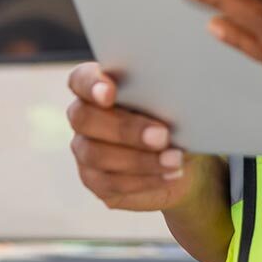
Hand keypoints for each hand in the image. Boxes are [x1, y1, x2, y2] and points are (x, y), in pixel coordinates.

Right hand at [65, 61, 220, 213]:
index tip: (110, 92)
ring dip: (139, 159)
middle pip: (84, 118)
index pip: (80, 80)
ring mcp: (85, 149)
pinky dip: (144, 179)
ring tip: (174, 160)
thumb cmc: (175, 123)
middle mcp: (84, 116)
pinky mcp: (94, 180)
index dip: (91, 84)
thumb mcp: (175, 106)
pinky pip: (111, 182)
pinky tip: (169, 175)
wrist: (181, 161)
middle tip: (162, 136)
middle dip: (124, 128)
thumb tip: (172, 98)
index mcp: (98, 87)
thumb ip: (162, 98)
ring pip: (96, 154)